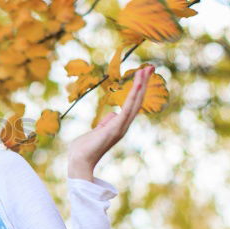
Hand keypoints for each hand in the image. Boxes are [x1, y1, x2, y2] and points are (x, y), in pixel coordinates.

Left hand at [67, 64, 154, 179]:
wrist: (79, 161)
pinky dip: (133, 96)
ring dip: (141, 85)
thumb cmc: (85, 148)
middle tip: (150, 67)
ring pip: (135, 102)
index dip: (138, 89)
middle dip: (143, 83)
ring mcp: (121, 127)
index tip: (142, 74)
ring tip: (146, 70)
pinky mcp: (116, 128)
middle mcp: (123, 125)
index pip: (132, 103)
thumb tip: (113, 114)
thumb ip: (105, 123)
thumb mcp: (96, 131)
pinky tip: (138, 84)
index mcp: (119, 125)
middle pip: (137, 100)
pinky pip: (127, 109)